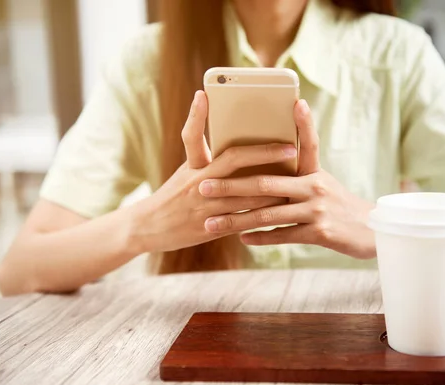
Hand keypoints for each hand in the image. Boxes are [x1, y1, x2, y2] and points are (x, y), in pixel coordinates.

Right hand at [131, 91, 297, 252]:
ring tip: (296, 177)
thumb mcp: (185, 171)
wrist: (148, 228)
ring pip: (246, 193)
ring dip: (272, 186)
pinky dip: (262, 213)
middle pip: (234, 161)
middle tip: (290, 148)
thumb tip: (233, 140)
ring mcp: (205, 206)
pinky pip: (243, 219)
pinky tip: (281, 209)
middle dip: (265, 153)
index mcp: (192, 166)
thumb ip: (206, 156)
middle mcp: (198, 183)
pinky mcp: (210, 227)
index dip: (199, 116)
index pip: (196, 137)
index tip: (208, 97)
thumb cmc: (173, 195)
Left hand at [197, 100, 375, 258]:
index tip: (295, 103)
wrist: (371, 232)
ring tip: (212, 223)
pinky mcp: (319, 233)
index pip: (307, 142)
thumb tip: (269, 168)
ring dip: (237, 220)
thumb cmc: (340, 206)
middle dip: (231, 186)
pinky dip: (261, 237)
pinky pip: (283, 235)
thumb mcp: (324, 184)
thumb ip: (299, 175)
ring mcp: (316, 211)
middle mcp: (315, 187)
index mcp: (314, 172)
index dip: (303, 122)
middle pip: (266, 184)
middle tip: (204, 187)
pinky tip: (242, 238)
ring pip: (268, 214)